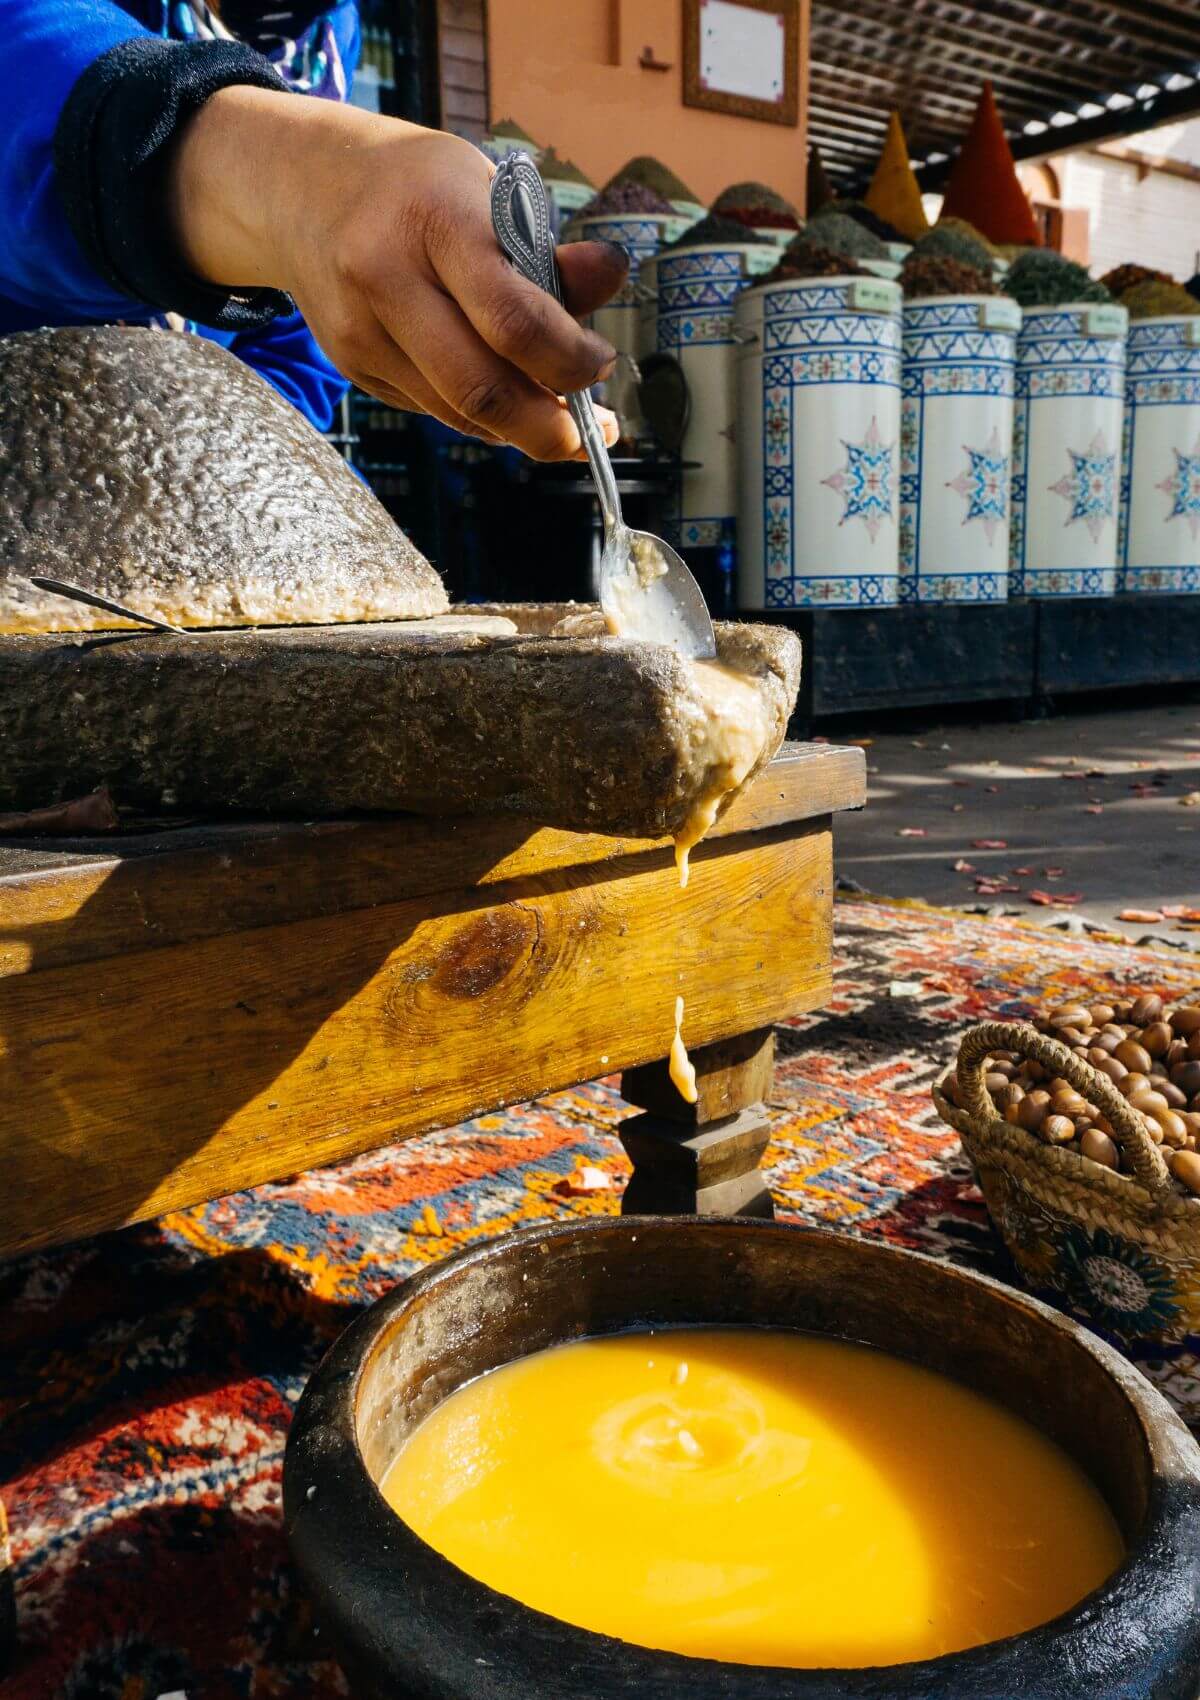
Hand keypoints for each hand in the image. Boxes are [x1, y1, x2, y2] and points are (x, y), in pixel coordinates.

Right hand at [168, 87, 627, 458]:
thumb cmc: (416, 187)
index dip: (569, 360)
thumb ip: (547, 248)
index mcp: (434, 218)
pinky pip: (431, 408)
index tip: (601, 363)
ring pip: (457, 410)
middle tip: (592, 432)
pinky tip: (502, 396)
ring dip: (518, 428)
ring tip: (559, 417)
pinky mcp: (350, 363)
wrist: (301, 186)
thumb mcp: (485, 189)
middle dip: (549, 428)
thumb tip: (611, 276)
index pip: (513, 318)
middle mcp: (386, 276)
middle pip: (481, 388)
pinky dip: (478, 415)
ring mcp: (360, 328)